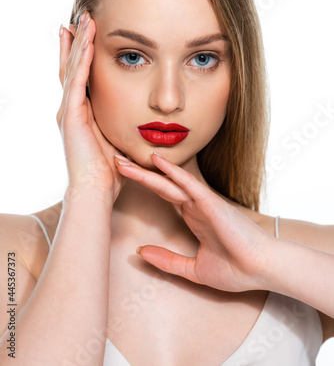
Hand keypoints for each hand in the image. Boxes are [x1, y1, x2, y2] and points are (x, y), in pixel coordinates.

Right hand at [56, 12, 125, 202]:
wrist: (96, 190)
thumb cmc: (109, 170)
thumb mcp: (115, 138)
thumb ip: (119, 122)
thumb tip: (134, 113)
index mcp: (80, 113)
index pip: (79, 76)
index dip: (82, 54)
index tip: (87, 34)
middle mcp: (70, 108)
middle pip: (71, 66)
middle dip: (77, 40)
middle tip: (81, 16)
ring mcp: (69, 110)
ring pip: (73, 67)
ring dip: (80, 42)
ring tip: (85, 19)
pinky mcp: (72, 114)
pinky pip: (77, 80)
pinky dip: (82, 59)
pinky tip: (87, 40)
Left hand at [114, 153, 274, 292]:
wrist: (262, 271)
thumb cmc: (235, 269)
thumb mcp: (193, 269)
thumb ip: (167, 260)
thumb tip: (140, 252)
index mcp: (192, 217)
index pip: (163, 195)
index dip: (144, 184)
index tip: (123, 176)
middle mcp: (195, 206)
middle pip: (160, 185)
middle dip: (137, 174)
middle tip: (116, 161)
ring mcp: (203, 203)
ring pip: (169, 182)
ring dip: (146, 171)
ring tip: (123, 160)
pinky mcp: (211, 204)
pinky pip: (189, 185)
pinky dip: (173, 172)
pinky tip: (157, 162)